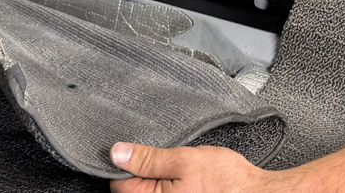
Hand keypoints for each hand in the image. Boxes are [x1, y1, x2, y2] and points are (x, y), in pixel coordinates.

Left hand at [109, 142, 283, 192]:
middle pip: (134, 191)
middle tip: (172, 164)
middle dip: (147, 174)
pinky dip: (174, 188)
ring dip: (162, 182)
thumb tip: (117, 154)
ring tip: (185, 175)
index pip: (120, 184)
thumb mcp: (184, 160)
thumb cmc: (226, 181)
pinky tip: (190, 184)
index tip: (145, 155)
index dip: (130, 164)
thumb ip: (148, 158)